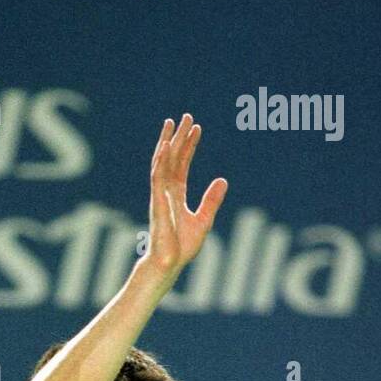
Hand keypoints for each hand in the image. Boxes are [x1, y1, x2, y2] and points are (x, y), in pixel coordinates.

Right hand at [143, 113, 226, 277]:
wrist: (169, 264)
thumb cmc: (182, 247)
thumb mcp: (204, 219)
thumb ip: (212, 200)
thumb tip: (223, 179)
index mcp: (176, 195)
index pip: (182, 164)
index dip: (189, 146)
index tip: (197, 128)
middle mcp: (166, 192)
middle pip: (172, 158)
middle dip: (179, 137)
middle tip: (186, 116)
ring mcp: (160, 195)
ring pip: (163, 162)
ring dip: (168, 142)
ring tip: (173, 122)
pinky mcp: (157, 201)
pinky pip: (158, 176)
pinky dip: (161, 159)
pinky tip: (166, 144)